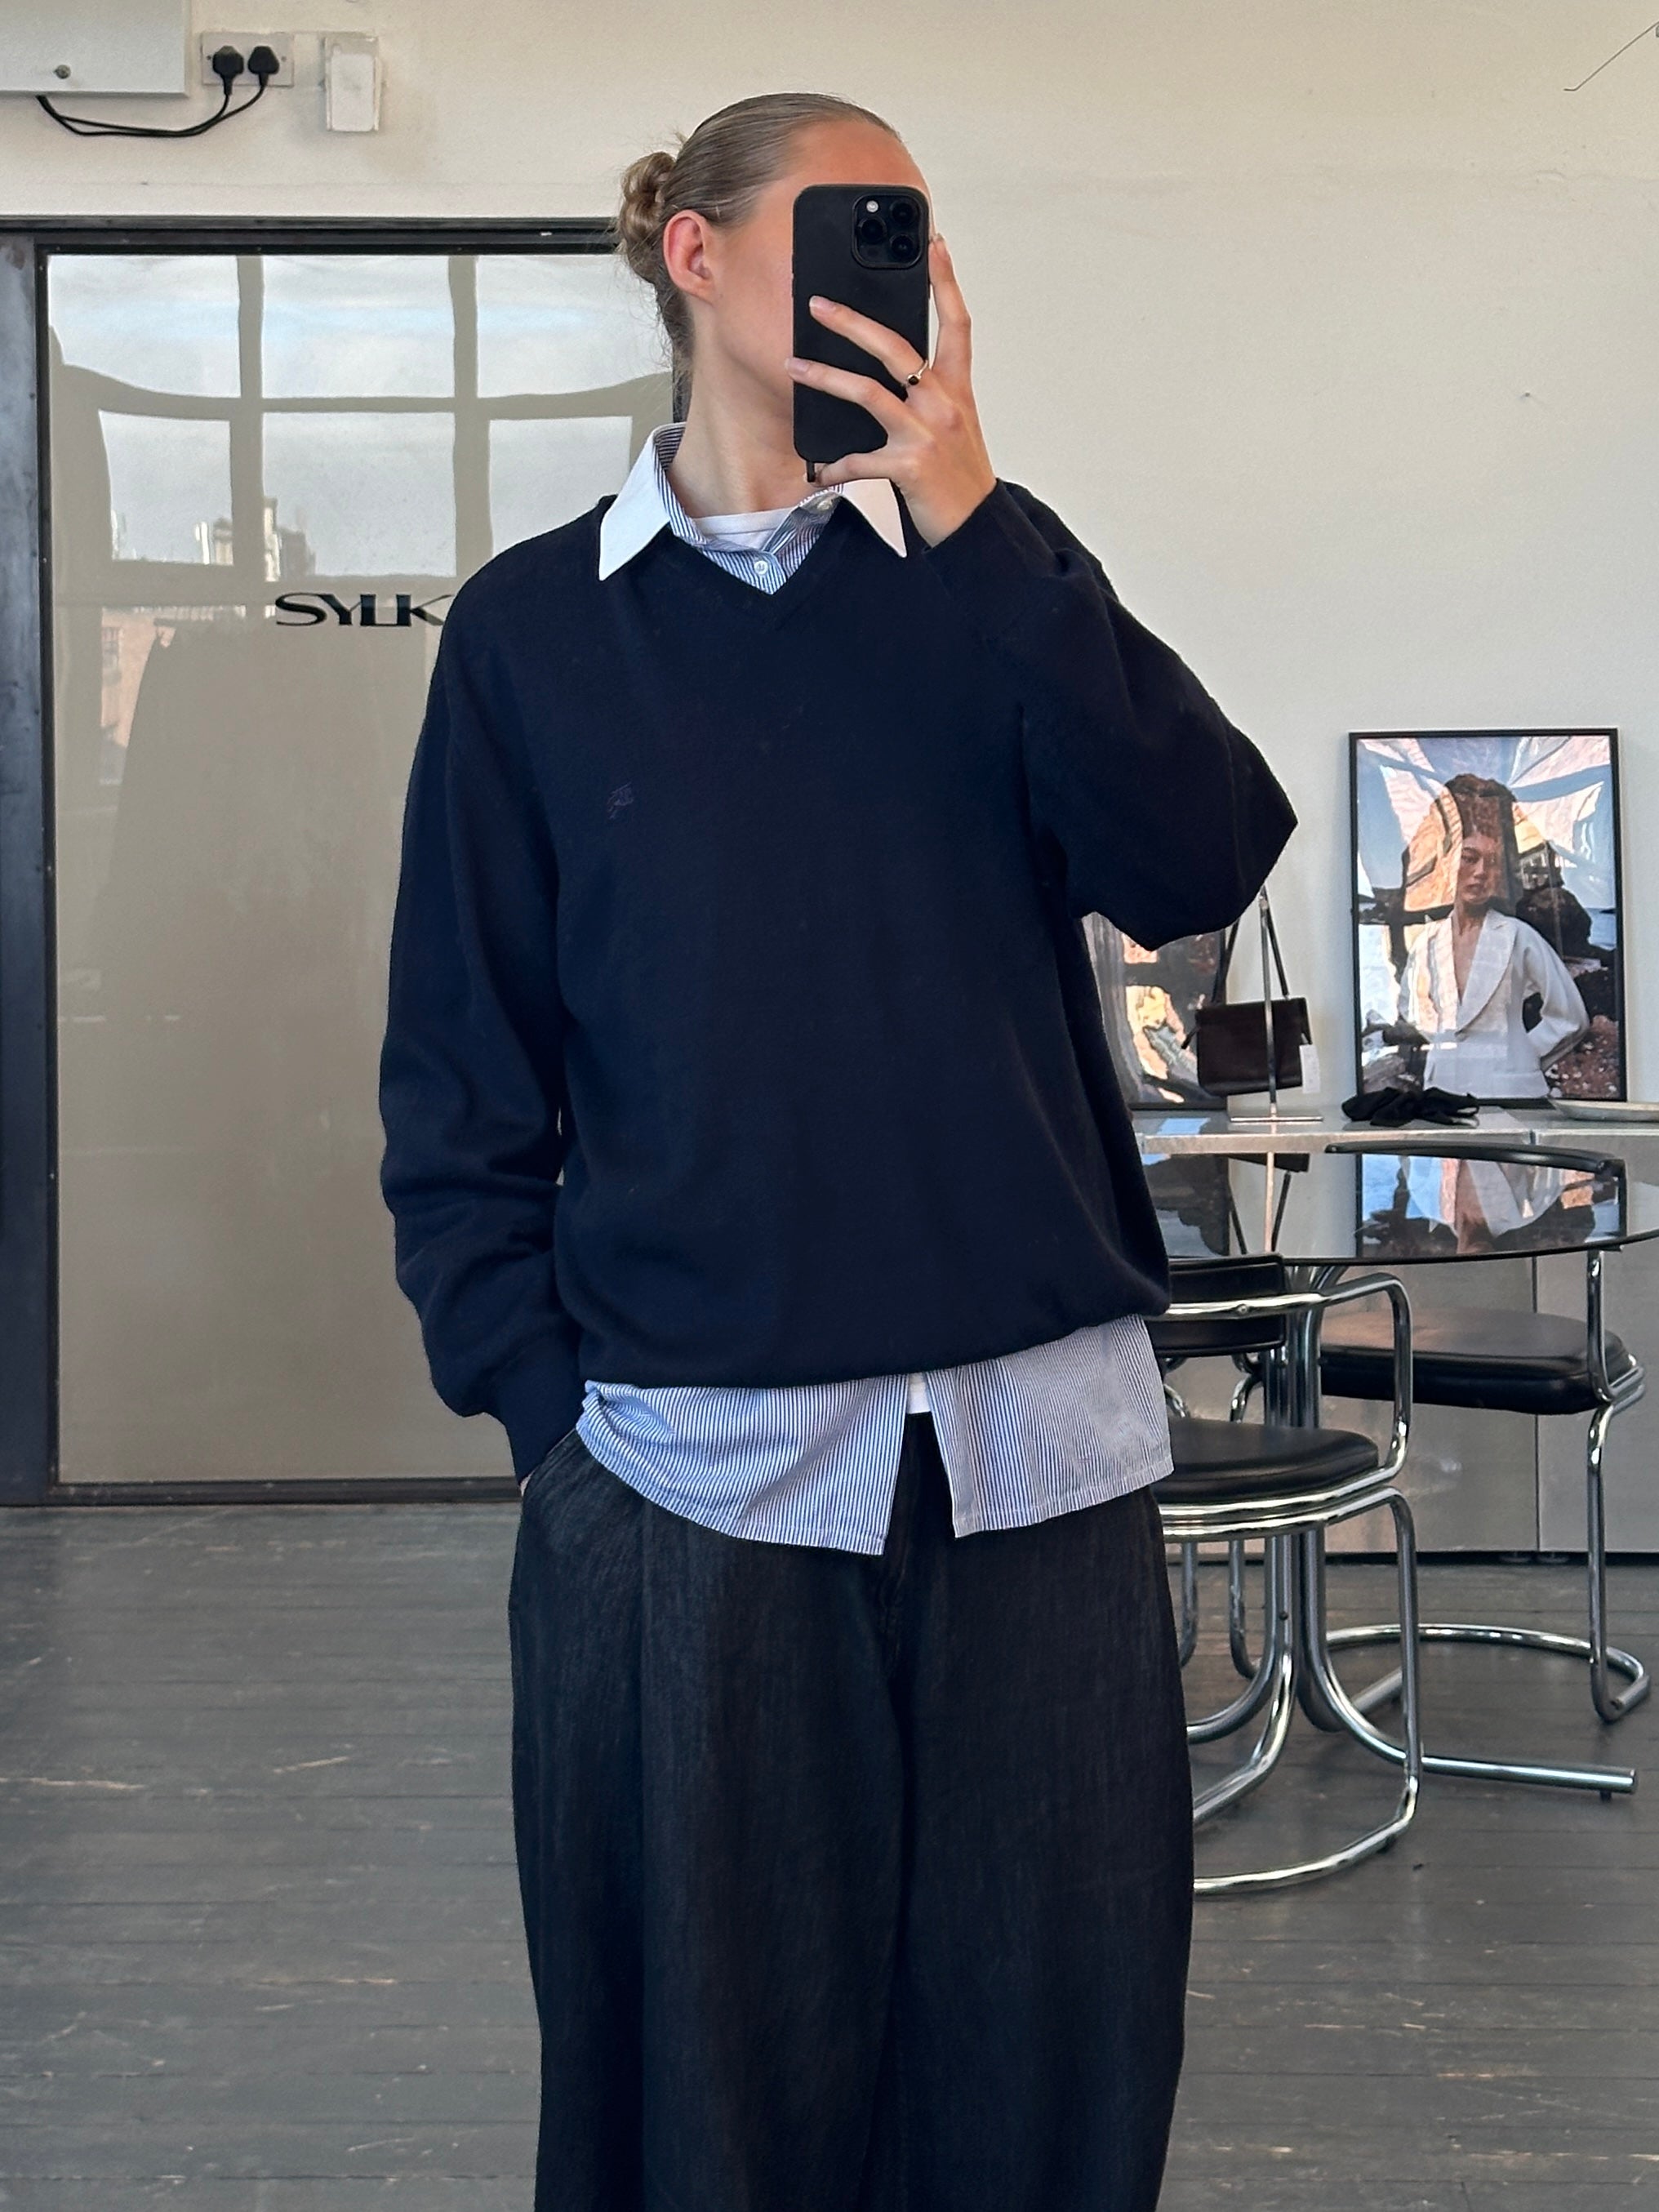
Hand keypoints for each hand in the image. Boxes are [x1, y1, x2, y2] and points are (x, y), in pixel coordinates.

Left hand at [785, 234, 997, 547]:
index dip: (946, 281)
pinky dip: (836, 465)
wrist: (976, 525)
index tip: (934, 242)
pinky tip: (819, 469)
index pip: (957, 322)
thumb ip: (926, 394)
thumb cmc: (958, 474)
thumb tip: (886, 372)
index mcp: (957, 388)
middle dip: (852, 322)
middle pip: (896, 347)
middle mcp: (944, 403)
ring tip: (794, 366)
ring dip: (825, 378)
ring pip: (868, 393)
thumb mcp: (951, 425)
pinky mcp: (909, 467)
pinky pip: (860, 460)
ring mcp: (926, 434)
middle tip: (818, 305)